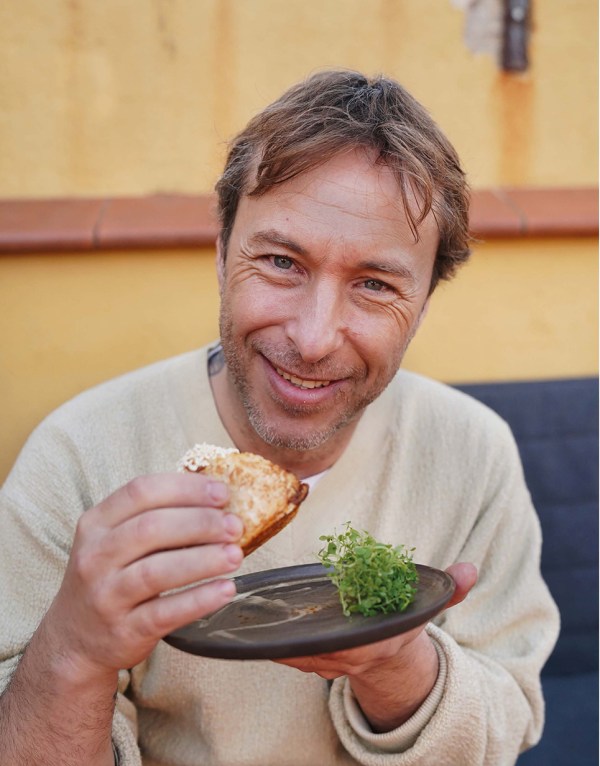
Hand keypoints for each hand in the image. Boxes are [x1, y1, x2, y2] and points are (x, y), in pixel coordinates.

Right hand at [42, 472, 243, 682]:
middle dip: (201, 523)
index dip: (186, 488)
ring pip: (157, 571)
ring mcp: (107, 595)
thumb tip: (218, 501)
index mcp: (96, 523)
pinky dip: (199, 600)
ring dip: (203, 560)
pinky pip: (165, 612)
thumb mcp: (115, 539)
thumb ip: (155, 517)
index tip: (222, 492)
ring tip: (235, 555)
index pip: (141, 491)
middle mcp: (96, 556)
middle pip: (151, 528)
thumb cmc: (110, 577)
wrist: (75, 638)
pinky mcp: (124, 630)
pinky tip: (225, 589)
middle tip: (235, 525)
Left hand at [275, 562, 476, 729]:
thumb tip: (471, 569)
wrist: (390, 655)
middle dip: (300, 634)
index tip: (318, 621)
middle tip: (275, 612)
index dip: (339, 634)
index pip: (359, 640)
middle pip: (322, 647)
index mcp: (382, 641)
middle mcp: (355, 655)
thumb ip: (449, 589)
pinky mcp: (316, 660)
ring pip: (302, 653)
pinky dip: (277, 648)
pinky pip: (294, 657)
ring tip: (257, 620)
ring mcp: (333, 661)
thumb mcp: (427, 606)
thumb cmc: (402, 623)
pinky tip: (256, 632)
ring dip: (282, 640)